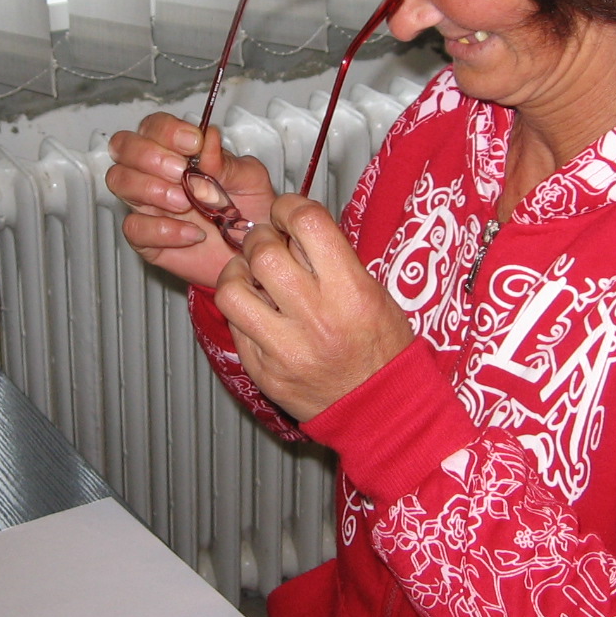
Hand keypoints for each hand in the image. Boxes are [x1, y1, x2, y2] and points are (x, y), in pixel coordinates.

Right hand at [105, 113, 276, 287]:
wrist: (253, 254)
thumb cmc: (250, 212)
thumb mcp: (250, 181)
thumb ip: (228, 162)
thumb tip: (208, 138)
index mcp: (177, 151)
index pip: (153, 126)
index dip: (167, 130)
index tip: (193, 143)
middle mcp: (155, 173)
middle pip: (124, 147)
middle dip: (149, 155)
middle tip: (180, 172)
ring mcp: (147, 205)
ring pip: (120, 181)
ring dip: (151, 188)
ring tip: (185, 203)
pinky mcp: (147, 238)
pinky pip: (134, 227)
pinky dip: (163, 229)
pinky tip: (192, 233)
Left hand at [215, 194, 414, 421]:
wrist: (382, 409)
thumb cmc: (383, 349)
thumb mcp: (373, 293)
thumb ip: (332, 260)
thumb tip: (293, 229)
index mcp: (351, 292)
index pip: (307, 223)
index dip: (289, 206)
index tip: (285, 211)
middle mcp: (317, 318)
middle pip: (263, 252)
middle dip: (260, 238)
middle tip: (267, 243)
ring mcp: (286, 350)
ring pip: (232, 290)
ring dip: (236, 273)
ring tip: (250, 275)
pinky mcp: (264, 373)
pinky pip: (235, 327)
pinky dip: (241, 311)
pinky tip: (257, 311)